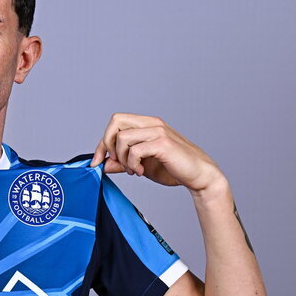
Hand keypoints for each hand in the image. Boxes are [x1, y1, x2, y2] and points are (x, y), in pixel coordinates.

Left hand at [90, 112, 225, 193]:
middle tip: (116, 163)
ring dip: (123, 158)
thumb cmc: (172, 168)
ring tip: (133, 170)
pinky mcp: (163, 143)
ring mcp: (158, 131)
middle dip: (107, 144)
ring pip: (122, 138)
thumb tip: (103, 164)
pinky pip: (135, 151)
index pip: (115, 123)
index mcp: (146, 124)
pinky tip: (141, 172)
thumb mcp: (141, 166)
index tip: (97, 161)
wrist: (197, 175)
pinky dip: (133, 164)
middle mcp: (152, 123)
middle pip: (115, 121)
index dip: (101, 143)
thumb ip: (123, 163)